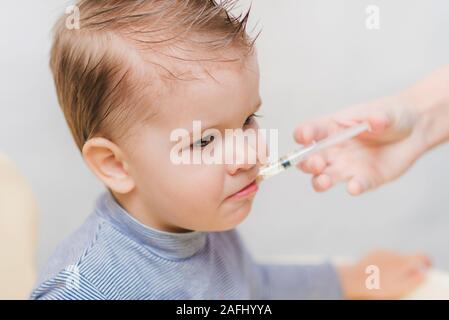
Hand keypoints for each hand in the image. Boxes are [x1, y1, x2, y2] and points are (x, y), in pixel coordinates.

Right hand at [294, 95, 425, 194]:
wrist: (414, 131)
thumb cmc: (391, 116)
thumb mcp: (384, 112)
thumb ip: (378, 117)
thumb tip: (375, 121)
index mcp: (331, 128)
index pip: (310, 131)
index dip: (303, 134)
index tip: (305, 136)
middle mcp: (333, 150)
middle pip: (309, 159)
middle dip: (307, 163)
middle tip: (316, 163)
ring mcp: (346, 167)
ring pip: (322, 178)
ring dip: (319, 181)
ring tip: (324, 181)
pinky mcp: (364, 179)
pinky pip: (355, 186)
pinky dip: (353, 188)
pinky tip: (355, 187)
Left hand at [338, 250, 430, 298]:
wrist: (353, 279)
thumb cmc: (377, 287)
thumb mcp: (400, 288)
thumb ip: (414, 281)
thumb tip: (422, 274)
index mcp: (404, 261)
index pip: (421, 255)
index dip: (426, 261)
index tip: (427, 267)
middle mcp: (394, 252)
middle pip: (407, 257)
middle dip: (408, 267)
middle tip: (404, 279)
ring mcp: (383, 251)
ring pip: (395, 257)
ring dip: (396, 265)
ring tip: (388, 278)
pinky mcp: (373, 252)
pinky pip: (384, 256)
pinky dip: (386, 263)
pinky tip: (379, 273)